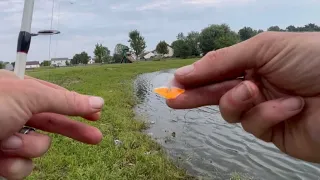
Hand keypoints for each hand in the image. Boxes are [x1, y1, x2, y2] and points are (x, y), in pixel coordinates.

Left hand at [0, 70, 103, 179]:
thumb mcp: (28, 96)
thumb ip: (64, 101)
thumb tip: (98, 100)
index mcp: (20, 92)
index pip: (57, 98)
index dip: (79, 106)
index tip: (97, 113)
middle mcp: (15, 114)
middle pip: (54, 124)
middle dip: (74, 131)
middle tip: (96, 138)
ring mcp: (6, 137)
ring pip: (37, 149)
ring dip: (26, 148)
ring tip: (6, 143)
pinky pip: (21, 167)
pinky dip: (12, 164)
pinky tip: (0, 157)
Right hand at [167, 32, 319, 162]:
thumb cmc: (314, 59)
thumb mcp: (265, 48)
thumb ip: (224, 60)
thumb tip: (189, 71)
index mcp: (255, 62)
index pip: (218, 70)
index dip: (196, 76)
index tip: (175, 83)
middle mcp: (257, 85)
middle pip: (217, 93)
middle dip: (195, 95)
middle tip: (173, 100)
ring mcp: (264, 108)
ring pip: (231, 111)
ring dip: (238, 100)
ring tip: (252, 91)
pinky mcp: (273, 131)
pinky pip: (256, 125)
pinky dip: (269, 115)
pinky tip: (290, 106)